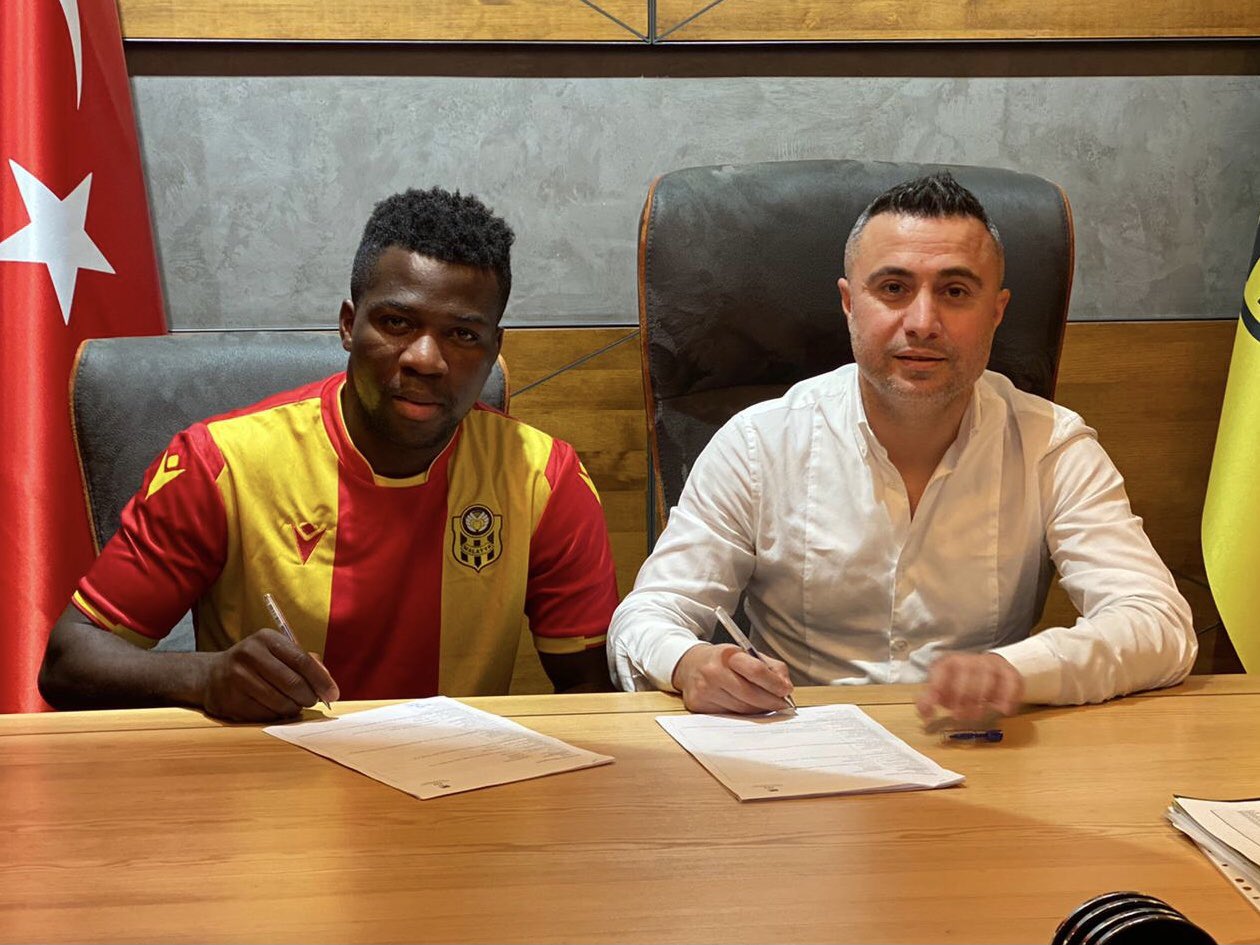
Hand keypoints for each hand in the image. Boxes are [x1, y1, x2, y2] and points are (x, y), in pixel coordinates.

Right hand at [201, 629, 339, 722]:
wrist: (212, 675)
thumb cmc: (256, 663)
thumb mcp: (278, 652)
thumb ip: (305, 662)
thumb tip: (327, 682)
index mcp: (266, 638)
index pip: (301, 660)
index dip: (321, 680)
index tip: (333, 694)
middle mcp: (250, 655)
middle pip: (292, 683)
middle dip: (309, 696)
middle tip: (313, 701)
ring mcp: (237, 678)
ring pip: (280, 701)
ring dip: (294, 707)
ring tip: (294, 704)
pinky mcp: (230, 700)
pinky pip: (265, 714)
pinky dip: (277, 715)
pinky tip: (275, 708)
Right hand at [671, 643, 793, 713]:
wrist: (689, 664)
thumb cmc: (723, 660)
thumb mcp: (746, 653)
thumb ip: (771, 667)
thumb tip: (786, 687)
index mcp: (727, 655)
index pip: (756, 671)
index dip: (774, 683)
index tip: (786, 691)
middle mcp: (713, 672)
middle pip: (750, 694)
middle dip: (770, 702)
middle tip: (782, 704)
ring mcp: (704, 690)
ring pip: (741, 709)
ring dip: (758, 709)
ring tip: (765, 705)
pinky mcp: (698, 706)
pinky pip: (729, 715)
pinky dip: (742, 714)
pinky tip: (746, 708)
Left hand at [916, 652, 1023, 725]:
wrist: (988, 668)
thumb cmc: (960, 682)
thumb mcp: (941, 689)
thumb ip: (929, 700)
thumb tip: (924, 713)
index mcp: (949, 663)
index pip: (942, 671)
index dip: (939, 688)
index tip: (938, 706)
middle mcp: (970, 661)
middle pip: (967, 674)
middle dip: (963, 697)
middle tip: (959, 717)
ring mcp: (991, 665)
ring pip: (988, 677)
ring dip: (982, 698)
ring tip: (977, 716)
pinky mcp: (1009, 672)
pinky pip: (1012, 682)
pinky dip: (1009, 697)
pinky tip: (1004, 711)